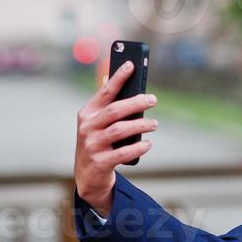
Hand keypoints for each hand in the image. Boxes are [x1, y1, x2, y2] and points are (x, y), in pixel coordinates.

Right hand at [74, 59, 158, 216]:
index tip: (131, 65)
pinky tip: (148, 144)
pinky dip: (138, 147)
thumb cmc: (98, 143)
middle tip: (153, 99)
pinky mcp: (100, 162)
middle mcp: (87, 127)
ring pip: (120, 130)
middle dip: (136, 103)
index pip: (104, 92)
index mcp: (87, 113)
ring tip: (154, 124)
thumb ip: (106, 104)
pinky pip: (123, 153)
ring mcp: (92, 145)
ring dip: (140, 125)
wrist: (88, 176)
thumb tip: (112, 78)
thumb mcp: (97, 123)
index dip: (118, 78)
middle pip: (115, 110)